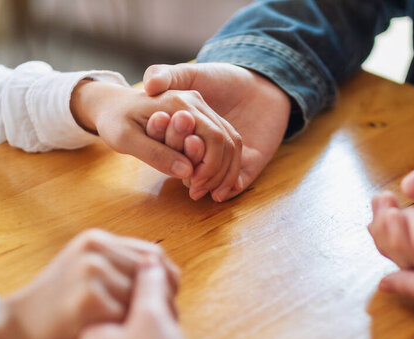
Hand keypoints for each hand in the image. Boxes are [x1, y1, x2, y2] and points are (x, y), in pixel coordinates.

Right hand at [0, 229, 178, 338]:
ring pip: (139, 296)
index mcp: (97, 239)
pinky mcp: (85, 297)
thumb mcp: (88, 271)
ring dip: (139, 316)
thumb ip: (122, 265)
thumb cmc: (59, 305)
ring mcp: (89, 270)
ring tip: (131, 328)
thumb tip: (173, 272)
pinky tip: (108, 333)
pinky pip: (124, 315)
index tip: (169, 299)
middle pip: (152, 273)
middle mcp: (95, 248)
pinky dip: (121, 329)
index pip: (153, 254)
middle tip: (158, 319)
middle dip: (161, 299)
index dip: (167, 278)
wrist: (15, 328)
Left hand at [71, 80, 241, 197]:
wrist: (113, 105)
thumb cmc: (114, 121)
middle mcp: (196, 101)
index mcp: (180, 102)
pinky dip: (224, 164)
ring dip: (225, 171)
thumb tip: (187, 172)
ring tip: (208, 193)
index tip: (194, 188)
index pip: (214, 137)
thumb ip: (155, 154)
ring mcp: (201, 108)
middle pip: (227, 139)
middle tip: (201, 194)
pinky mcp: (202, 118)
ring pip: (230, 141)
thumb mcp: (125, 140)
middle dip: (220, 172)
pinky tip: (212, 184)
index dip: (210, 167)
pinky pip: (224, 141)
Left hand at [76, 258, 204, 338]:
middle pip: (128, 299)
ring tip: (169, 329)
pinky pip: (148, 329)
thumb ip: (148, 281)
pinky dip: (162, 326)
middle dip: (155, 301)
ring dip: (161, 312)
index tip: (157, 304)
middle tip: (165, 320)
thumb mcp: (152, 316)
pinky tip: (171, 334)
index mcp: (91, 330)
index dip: (145, 286)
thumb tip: (149, 257)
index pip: (114, 288)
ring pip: (142, 313)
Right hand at [144, 62, 290, 200]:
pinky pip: (243, 179)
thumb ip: (167, 76)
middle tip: (191, 184)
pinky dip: (235, 186)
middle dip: (195, 176)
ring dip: (212, 183)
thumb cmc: (222, 76)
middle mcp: (209, 146)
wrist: (264, 84)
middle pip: (198, 166)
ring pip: (218, 176)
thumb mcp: (190, 73)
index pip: (180, 147)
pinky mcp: (253, 162)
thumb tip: (150, 85)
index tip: (172, 159)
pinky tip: (228, 189)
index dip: (173, 155)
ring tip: (204, 189)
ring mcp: (230, 156)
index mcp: (192, 131)